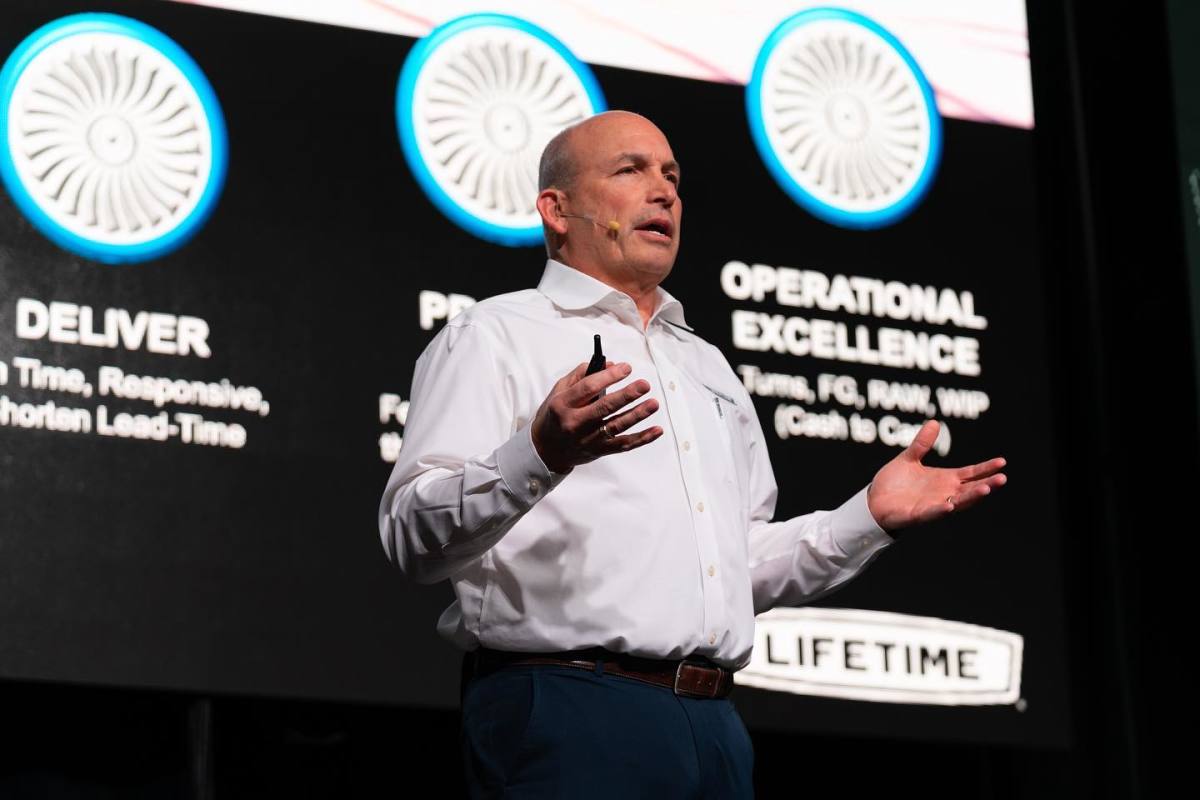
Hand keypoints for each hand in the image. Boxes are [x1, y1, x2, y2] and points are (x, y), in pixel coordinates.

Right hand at [531, 361, 662, 473]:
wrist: (546, 450)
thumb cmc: (554, 416)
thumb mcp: (558, 392)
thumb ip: (581, 375)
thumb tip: (609, 364)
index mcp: (563, 405)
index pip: (588, 388)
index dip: (608, 377)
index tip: (625, 368)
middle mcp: (575, 423)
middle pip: (604, 408)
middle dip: (626, 395)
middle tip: (643, 385)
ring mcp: (588, 439)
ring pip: (616, 427)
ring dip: (637, 415)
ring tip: (653, 403)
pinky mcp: (599, 450)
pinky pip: (624, 445)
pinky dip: (642, 438)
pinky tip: (657, 430)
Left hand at [866, 420, 1006, 534]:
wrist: (873, 501)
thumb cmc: (894, 482)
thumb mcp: (909, 458)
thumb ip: (922, 443)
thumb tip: (934, 422)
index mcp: (944, 479)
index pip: (970, 474)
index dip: (985, 468)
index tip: (1002, 462)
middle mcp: (943, 493)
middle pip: (970, 489)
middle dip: (986, 484)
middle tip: (1003, 478)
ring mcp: (932, 505)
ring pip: (956, 503)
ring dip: (970, 497)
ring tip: (985, 490)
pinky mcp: (917, 515)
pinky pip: (931, 513)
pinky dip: (940, 510)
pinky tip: (949, 505)